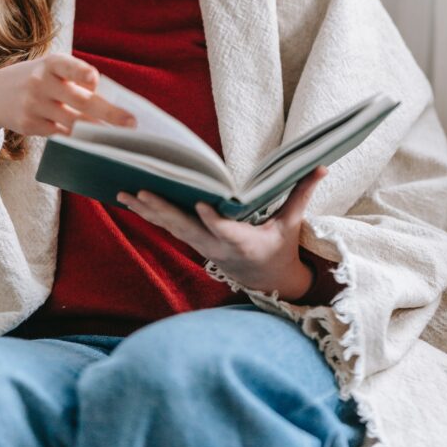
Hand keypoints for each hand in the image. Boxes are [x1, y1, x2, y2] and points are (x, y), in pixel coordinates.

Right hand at [0, 53, 135, 141]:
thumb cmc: (36, 79)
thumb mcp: (51, 68)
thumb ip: (76, 79)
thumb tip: (111, 102)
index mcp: (51, 63)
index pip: (68, 66)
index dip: (81, 73)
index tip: (95, 80)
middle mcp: (41, 83)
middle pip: (80, 101)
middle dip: (108, 113)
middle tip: (130, 123)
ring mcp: (33, 106)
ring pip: (73, 123)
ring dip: (98, 132)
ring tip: (119, 138)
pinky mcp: (30, 125)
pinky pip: (61, 135)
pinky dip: (79, 139)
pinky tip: (94, 143)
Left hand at [117, 164, 328, 299]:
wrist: (267, 282)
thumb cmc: (281, 247)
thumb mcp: (293, 224)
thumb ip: (302, 193)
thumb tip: (322, 164)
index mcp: (244, 243)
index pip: (226, 231)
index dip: (213, 220)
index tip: (201, 205)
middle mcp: (218, 247)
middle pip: (187, 228)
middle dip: (164, 210)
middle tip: (141, 191)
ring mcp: (202, 246)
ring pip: (171, 227)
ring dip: (148, 210)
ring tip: (124, 192)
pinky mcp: (194, 242)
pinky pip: (168, 227)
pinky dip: (149, 213)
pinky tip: (129, 198)